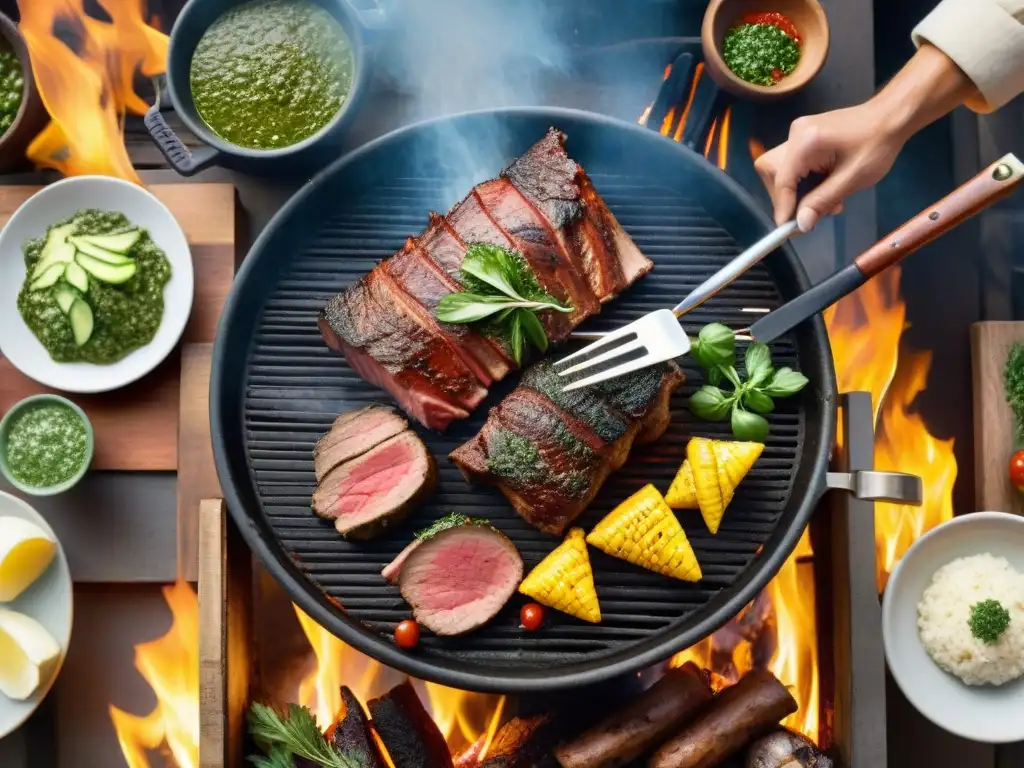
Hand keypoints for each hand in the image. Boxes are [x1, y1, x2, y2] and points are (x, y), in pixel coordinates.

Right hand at [755, 102, 907, 231]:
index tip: (788, 229)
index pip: (782, 180)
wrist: (891, 117)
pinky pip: (793, 164)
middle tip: (808, 213)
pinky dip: (804, 181)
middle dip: (787, 197)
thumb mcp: (852, 179)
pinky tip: (825, 186)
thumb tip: (801, 225)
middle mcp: (796, 134)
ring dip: (797, 191)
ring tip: (825, 200)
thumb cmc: (878, 146)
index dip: (783, 207)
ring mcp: (798, 133)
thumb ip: (822, 202)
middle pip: (773, 173)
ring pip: (781, 170)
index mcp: (806, 142)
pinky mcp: (804, 136)